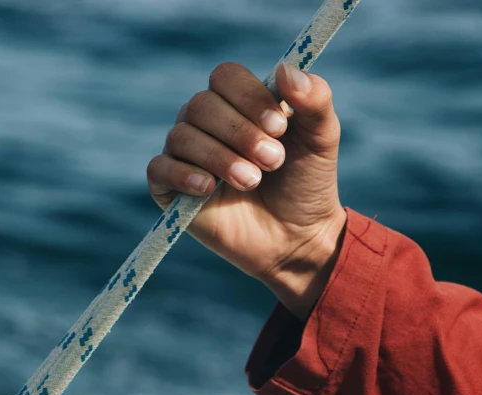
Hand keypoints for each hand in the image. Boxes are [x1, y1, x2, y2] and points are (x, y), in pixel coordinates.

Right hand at [147, 62, 346, 318]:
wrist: (297, 238)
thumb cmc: (306, 184)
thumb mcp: (321, 139)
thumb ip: (314, 99)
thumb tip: (284, 69)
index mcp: (239, 102)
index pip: (225, 77)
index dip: (248, 97)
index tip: (279, 127)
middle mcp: (207, 122)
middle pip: (202, 105)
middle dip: (240, 133)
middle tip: (272, 160)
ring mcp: (185, 154)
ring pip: (181, 136)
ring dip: (219, 157)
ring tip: (252, 181)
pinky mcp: (169, 188)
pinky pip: (159, 168)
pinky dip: (183, 175)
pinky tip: (209, 188)